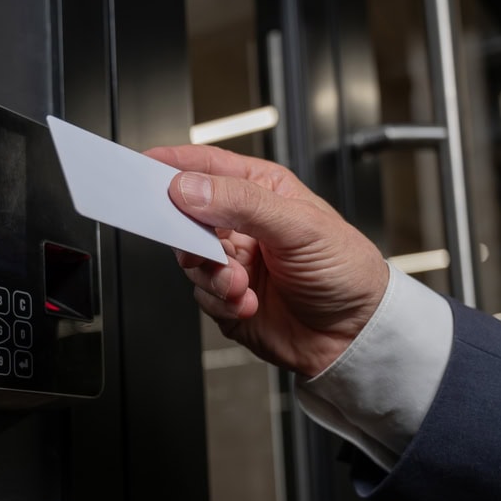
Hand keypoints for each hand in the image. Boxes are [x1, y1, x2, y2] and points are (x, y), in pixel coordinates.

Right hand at [144, 144, 389, 376]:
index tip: (144, 167)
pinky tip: (248, 303)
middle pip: (186, 215)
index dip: (174, 166)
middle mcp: (241, 224)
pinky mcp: (227, 298)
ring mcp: (232, 262)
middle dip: (189, 234)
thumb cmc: (347, 270)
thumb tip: (190, 188)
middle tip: (197, 245)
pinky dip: (222, 302)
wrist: (356, 335)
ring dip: (212, 275)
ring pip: (190, 260)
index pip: (207, 167)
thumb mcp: (300, 225)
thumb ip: (242, 203)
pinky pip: (202, 295)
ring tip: (240, 283)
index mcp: (260, 190)